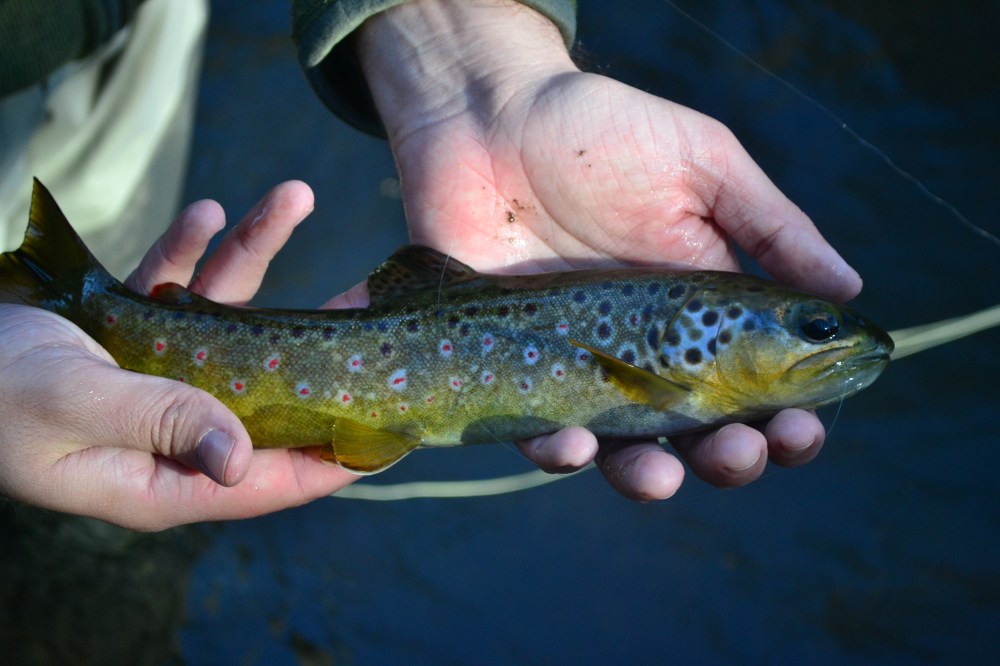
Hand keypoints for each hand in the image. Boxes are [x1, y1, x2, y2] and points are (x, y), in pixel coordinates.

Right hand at [0, 182, 356, 529]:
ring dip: (254, 253)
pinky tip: (210, 209)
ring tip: (292, 195)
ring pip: (228, 321)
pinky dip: (194, 249)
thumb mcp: (76, 406)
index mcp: (164, 476)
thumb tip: (244, 461)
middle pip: (268, 395)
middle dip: (320, 349)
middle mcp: (173, 431)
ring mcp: (157, 378)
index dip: (333, 458)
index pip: (268, 480)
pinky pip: (180, 290)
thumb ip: (162, 423)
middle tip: (372, 304)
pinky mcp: (133, 335)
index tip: (392, 431)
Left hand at [356, 0, 861, 499]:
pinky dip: (559, 451)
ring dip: (650, 476)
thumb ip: (770, 225)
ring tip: (662, 476)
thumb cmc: (600, 131)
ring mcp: (579, 366)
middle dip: (729, 458)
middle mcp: (645, 351)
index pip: (756, 383)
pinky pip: (536, 431)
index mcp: (701, 311)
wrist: (487, 117)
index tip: (801, 427)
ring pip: (623, 448)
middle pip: (699, 432)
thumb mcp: (701, 163)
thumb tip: (849, 289)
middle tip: (743, 451)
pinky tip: (575, 445)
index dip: (785, 417)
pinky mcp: (513, 370)